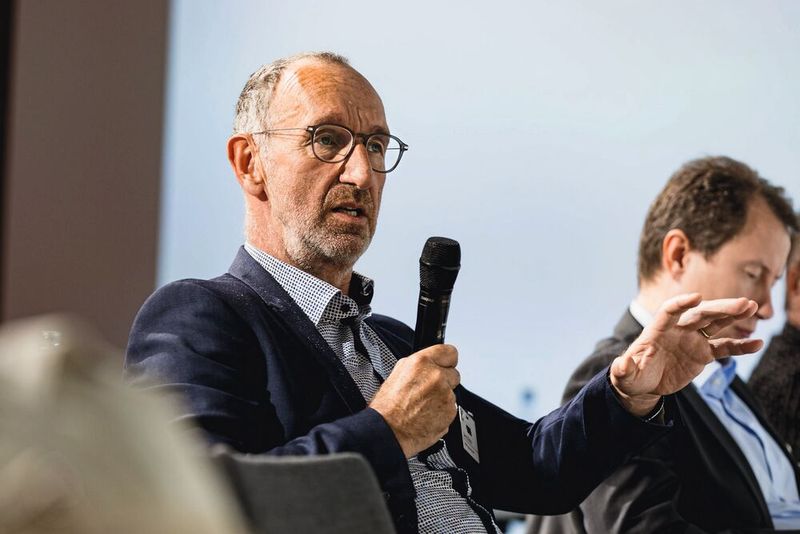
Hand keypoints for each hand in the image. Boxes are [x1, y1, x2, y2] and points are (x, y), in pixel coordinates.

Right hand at [369, 344, 459, 457]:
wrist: (388, 431)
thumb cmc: (387, 407)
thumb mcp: (398, 373)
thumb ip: (419, 365)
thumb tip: (429, 363)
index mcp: (421, 362)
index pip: (450, 352)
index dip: (447, 360)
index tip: (445, 365)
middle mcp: (436, 376)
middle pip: (454, 373)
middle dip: (444, 381)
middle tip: (429, 390)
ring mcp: (445, 395)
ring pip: (452, 393)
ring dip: (442, 398)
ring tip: (423, 405)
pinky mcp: (450, 411)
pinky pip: (451, 408)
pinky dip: (442, 412)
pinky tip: (427, 414)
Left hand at [611, 294, 762, 415]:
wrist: (644, 384)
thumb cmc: (631, 376)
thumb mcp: (625, 375)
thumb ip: (623, 369)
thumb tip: (621, 365)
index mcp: (657, 330)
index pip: (670, 311)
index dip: (682, 304)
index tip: (696, 298)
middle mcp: (678, 330)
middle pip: (700, 314)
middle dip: (720, 308)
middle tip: (743, 303)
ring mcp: (692, 340)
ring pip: (715, 324)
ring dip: (733, 315)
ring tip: (753, 307)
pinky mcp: (703, 354)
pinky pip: (724, 348)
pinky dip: (740, 346)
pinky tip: (758, 343)